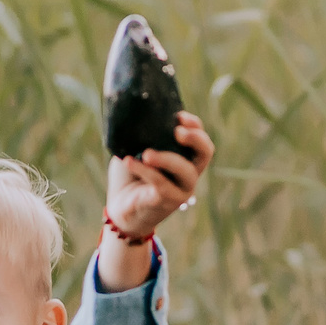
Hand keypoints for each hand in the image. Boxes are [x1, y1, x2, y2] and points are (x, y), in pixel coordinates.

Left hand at [105, 110, 213, 242]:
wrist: (119, 209)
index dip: (195, 126)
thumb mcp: (135, 150)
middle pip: (206, 153)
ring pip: (186, 171)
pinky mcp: (168, 201)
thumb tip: (136, 117)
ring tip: (146, 153)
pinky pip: (161, 183)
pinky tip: (129, 162)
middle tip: (177, 131)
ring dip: (167, 159)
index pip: (200, 138)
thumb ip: (142, 138)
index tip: (178, 116)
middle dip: (195, 138)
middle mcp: (188, 173)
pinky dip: (145, 171)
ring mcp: (181, 189)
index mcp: (185, 158)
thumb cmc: (129, 177)